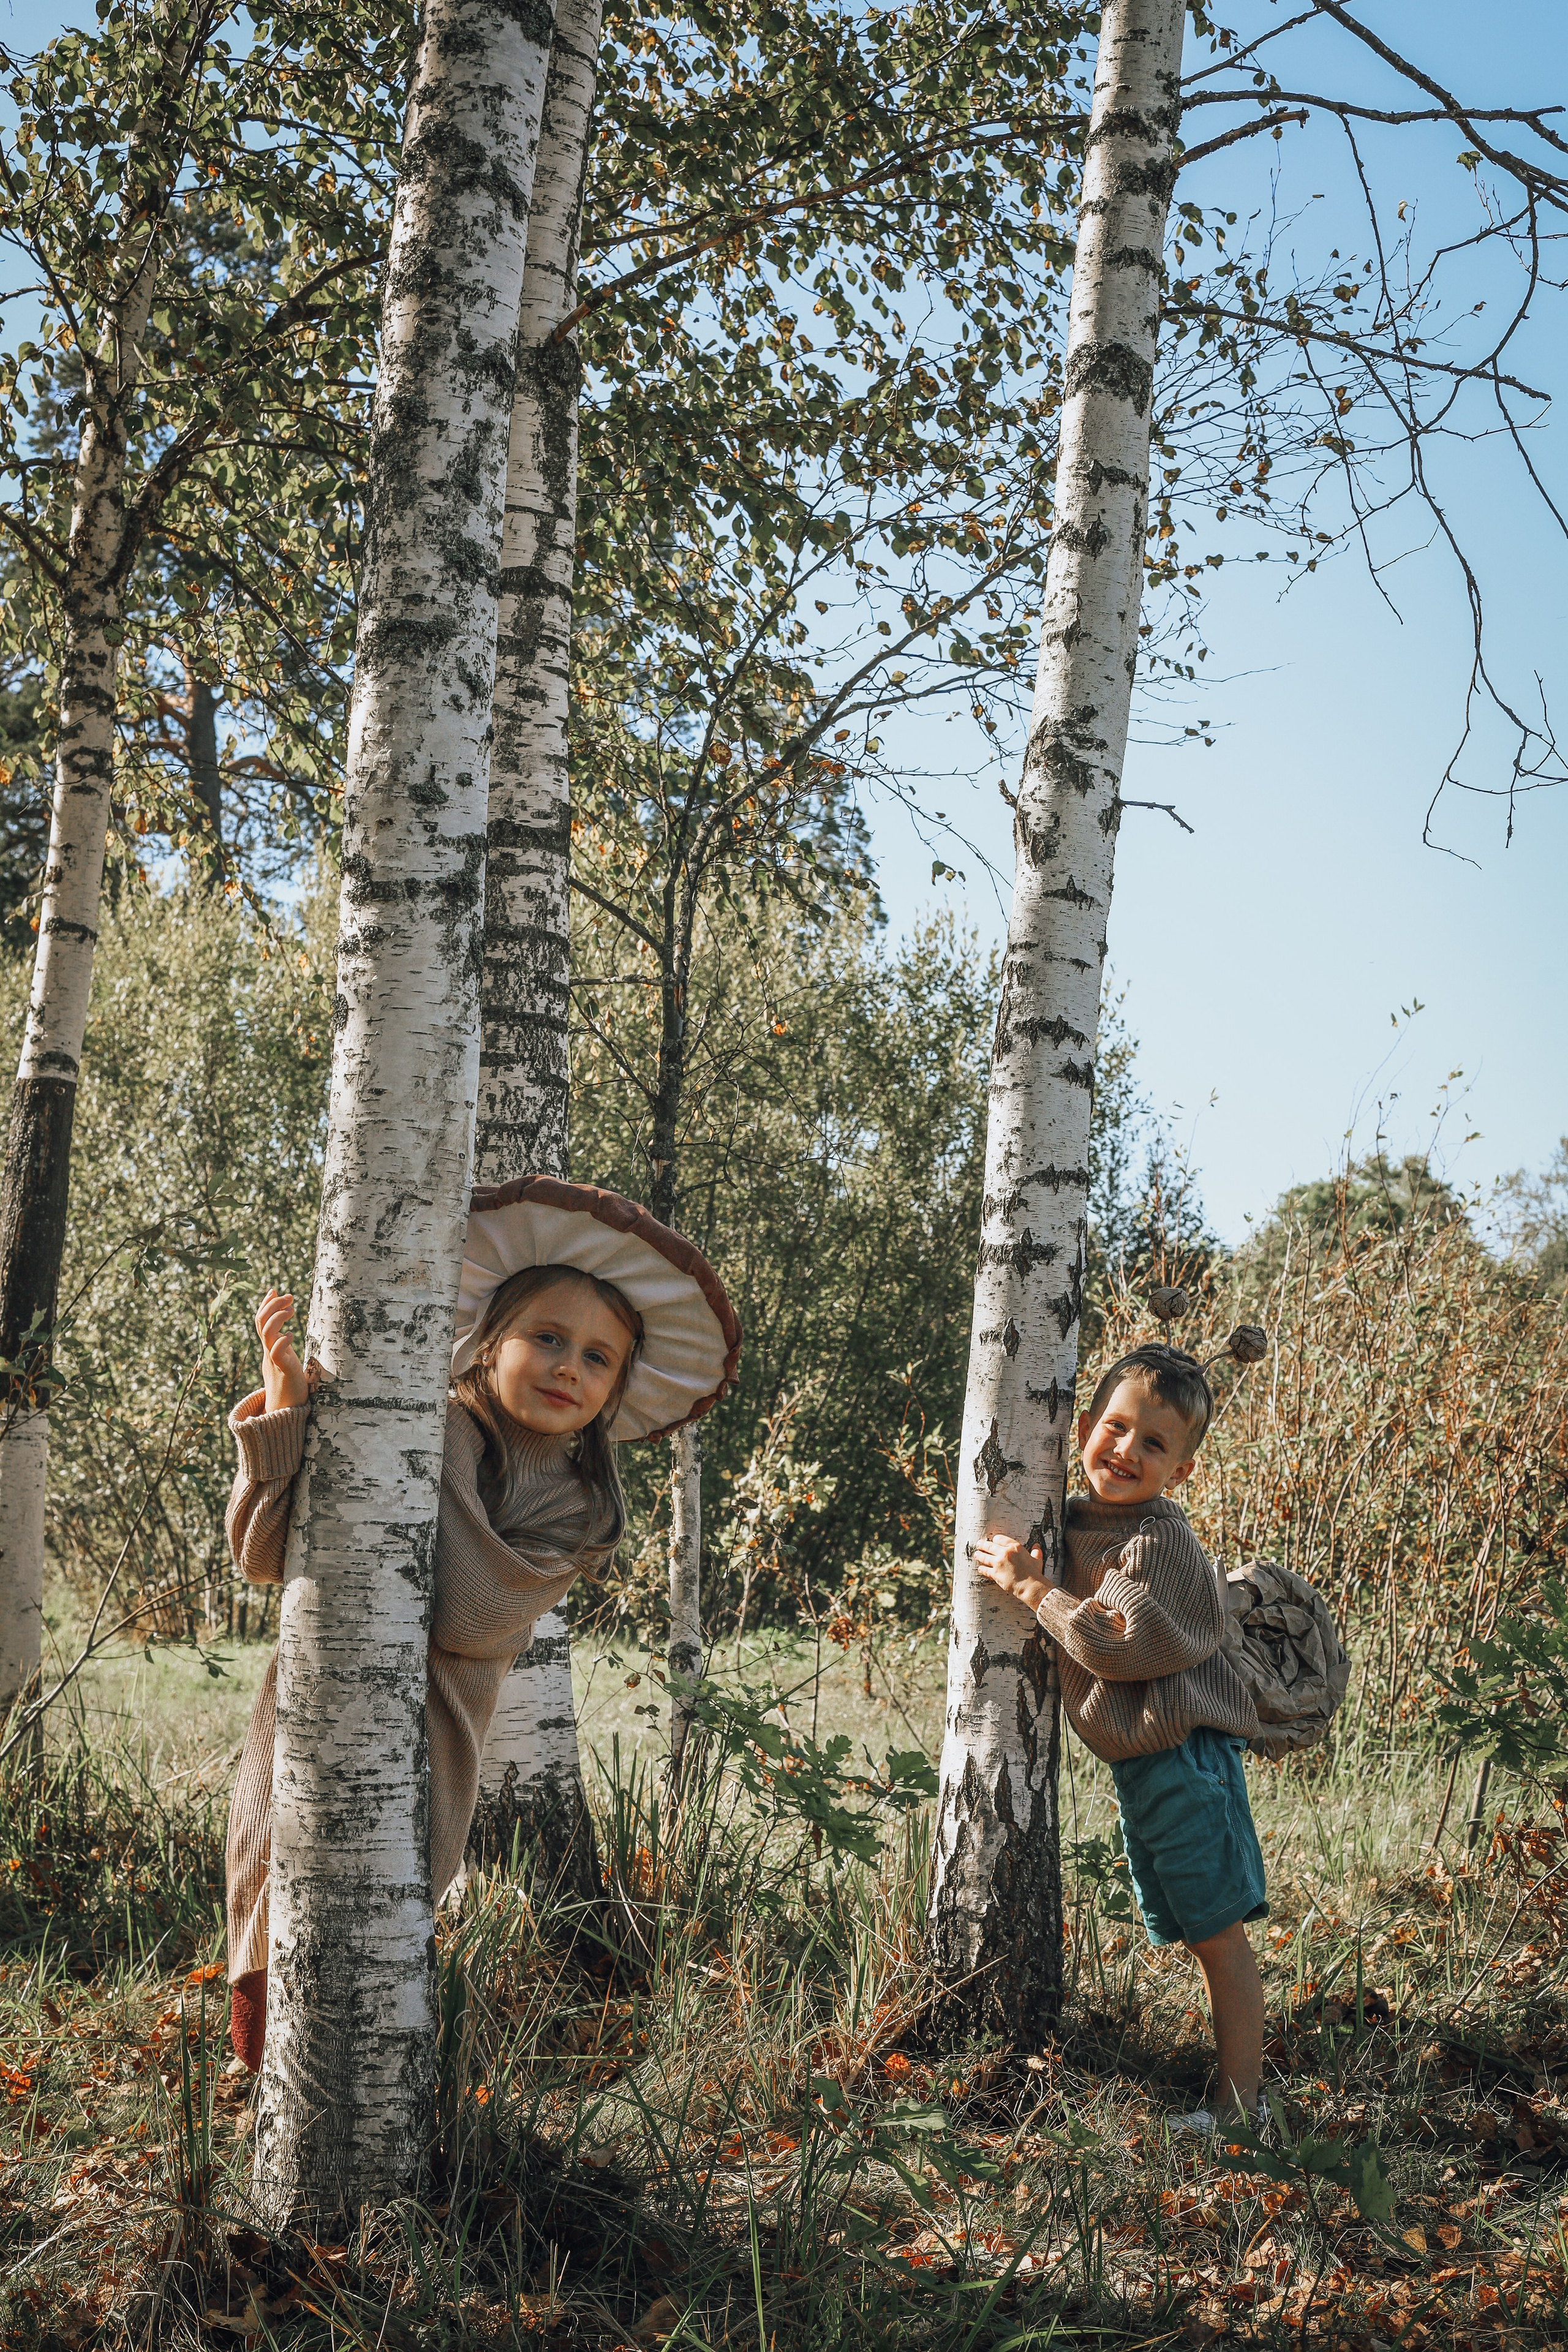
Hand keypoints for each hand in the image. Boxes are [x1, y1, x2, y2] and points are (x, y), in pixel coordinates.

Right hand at [256, 1289, 319, 1412]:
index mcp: (269, 1347)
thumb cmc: (288, 1384)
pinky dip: (282, 1342)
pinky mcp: (284, 1372)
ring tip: (292, 1309)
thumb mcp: (284, 1359)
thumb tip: (284, 1333)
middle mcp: (269, 1352)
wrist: (284, 1410)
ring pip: (267, 1335)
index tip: (274, 1289)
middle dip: (272, 1305)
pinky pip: (277, 1355)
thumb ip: (281, 1346)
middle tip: (289, 1296)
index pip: (261, 1321)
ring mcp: (275, 1362)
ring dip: (278, 1318)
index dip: (265, 1304)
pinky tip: (292, 1335)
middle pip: (261, 1323)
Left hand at [973, 1535, 1054, 1615]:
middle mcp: (1005, 1553)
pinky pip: (985, 1570)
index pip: (1000, 1539)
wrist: (1030, 1586)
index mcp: (1015, 1547)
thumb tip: (1037, 1546)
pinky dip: (981, 1569)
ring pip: (984, 1557)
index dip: (995, 1540)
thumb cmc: (1034, 1573)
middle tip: (979, 1545)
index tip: (993, 1541)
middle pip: (989, 1546)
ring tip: (976, 1555)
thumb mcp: (1037, 1560)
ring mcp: (999, 1563)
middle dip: (982, 1545)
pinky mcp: (995, 1573)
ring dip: (979, 1555)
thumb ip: (1036, 1552)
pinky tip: (980, 1569)